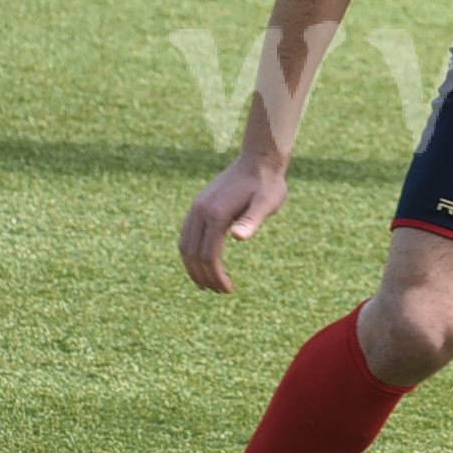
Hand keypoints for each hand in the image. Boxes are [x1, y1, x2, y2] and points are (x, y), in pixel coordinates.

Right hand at [180, 154, 288, 294]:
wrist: (259, 161)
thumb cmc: (267, 185)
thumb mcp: (267, 203)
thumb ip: (252, 220)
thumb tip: (238, 238)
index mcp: (215, 214)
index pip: (209, 255)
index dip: (216, 275)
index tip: (227, 290)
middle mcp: (200, 211)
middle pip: (192, 253)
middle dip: (203, 276)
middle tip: (219, 291)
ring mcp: (197, 208)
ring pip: (185, 245)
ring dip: (192, 267)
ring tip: (206, 283)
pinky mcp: (199, 206)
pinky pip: (187, 234)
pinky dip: (190, 252)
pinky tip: (202, 261)